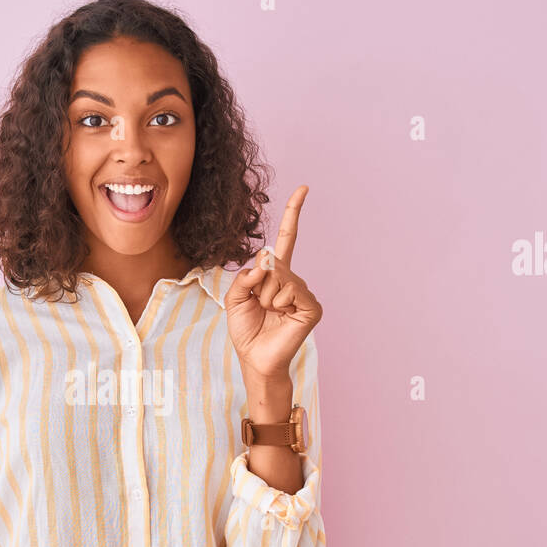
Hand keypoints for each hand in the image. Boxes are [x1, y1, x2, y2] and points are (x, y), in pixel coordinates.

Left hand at [223, 185, 322, 384]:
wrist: (255, 358)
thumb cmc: (245, 329)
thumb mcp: (234, 298)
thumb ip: (244, 276)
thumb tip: (266, 262)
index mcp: (277, 274)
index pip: (287, 238)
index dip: (293, 213)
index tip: (303, 188)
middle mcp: (293, 279)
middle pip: (272, 262)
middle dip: (257, 285)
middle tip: (260, 307)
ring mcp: (305, 293)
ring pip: (279, 277)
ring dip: (266, 298)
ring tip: (269, 314)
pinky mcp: (312, 307)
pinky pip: (290, 290)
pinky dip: (279, 304)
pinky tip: (282, 317)